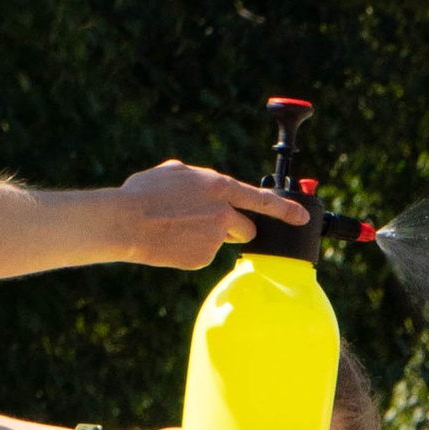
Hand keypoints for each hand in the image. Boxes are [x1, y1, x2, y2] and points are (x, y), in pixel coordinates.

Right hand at [112, 160, 311, 270]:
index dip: (287, 211)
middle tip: (207, 223)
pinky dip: (192, 252)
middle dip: (234, 229)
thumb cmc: (144, 194)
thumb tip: (204, 184)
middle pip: (246, 227)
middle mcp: (224, 213)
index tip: (303, 219)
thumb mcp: (175, 172)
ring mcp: (215, 238)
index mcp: (220, 187)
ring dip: (209, 238)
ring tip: (179, 229)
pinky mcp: (203, 258)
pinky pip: (204, 256)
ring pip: (222, 242)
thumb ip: (199, 178)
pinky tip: (172, 242)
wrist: (125, 222)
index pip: (263, 201)